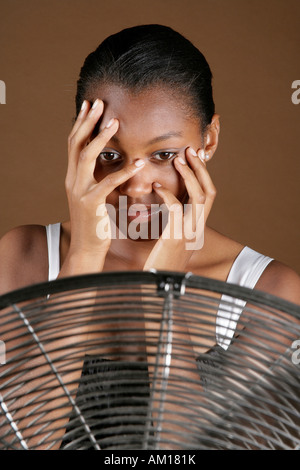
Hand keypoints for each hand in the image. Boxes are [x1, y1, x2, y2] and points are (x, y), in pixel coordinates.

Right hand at [64, 99, 144, 272]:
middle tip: (98, 103)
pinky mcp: (91, 204)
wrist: (87, 248)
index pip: (73, 144)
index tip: (89, 105)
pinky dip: (124, 172)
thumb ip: (95, 179)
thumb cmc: (94, 222)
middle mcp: (72, 181)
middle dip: (87, 122)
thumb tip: (107, 162)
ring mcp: (80, 192)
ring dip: (101, 138)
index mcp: (73, 177)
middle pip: (76, 144)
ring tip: (115, 122)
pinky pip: (108, 183)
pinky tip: (139, 163)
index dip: (81, 124)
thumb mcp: (92, 196)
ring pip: (86, 157)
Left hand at [143, 146, 215, 271]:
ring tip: (178, 159)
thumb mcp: (173, 239)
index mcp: (197, 226)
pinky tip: (157, 187)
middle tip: (190, 149)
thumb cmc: (162, 263)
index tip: (195, 156)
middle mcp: (198, 227)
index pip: (209, 195)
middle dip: (200, 169)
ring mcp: (190, 232)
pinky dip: (168, 195)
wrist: (159, 286)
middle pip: (209, 191)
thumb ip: (175, 221)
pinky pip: (177, 209)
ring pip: (199, 196)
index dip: (204, 175)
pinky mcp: (176, 237)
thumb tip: (170, 204)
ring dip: (189, 175)